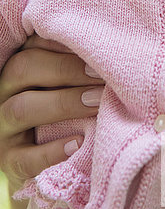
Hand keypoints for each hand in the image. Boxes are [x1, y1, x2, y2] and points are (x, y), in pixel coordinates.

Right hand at [0, 34, 103, 191]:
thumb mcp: (65, 83)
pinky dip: (52, 151)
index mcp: (18, 69)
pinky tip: (79, 143)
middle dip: (65, 69)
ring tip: (96, 103)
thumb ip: (76, 65)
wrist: (49, 163)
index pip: (32, 46)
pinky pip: (25, 158)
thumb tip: (111, 50)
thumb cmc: (65, 109)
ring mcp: (2, 128)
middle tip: (102, 76)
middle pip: (21, 69)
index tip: (98, 50)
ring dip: (63, 103)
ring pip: (21, 109)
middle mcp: (4, 93)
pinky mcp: (9, 162)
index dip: (63, 45)